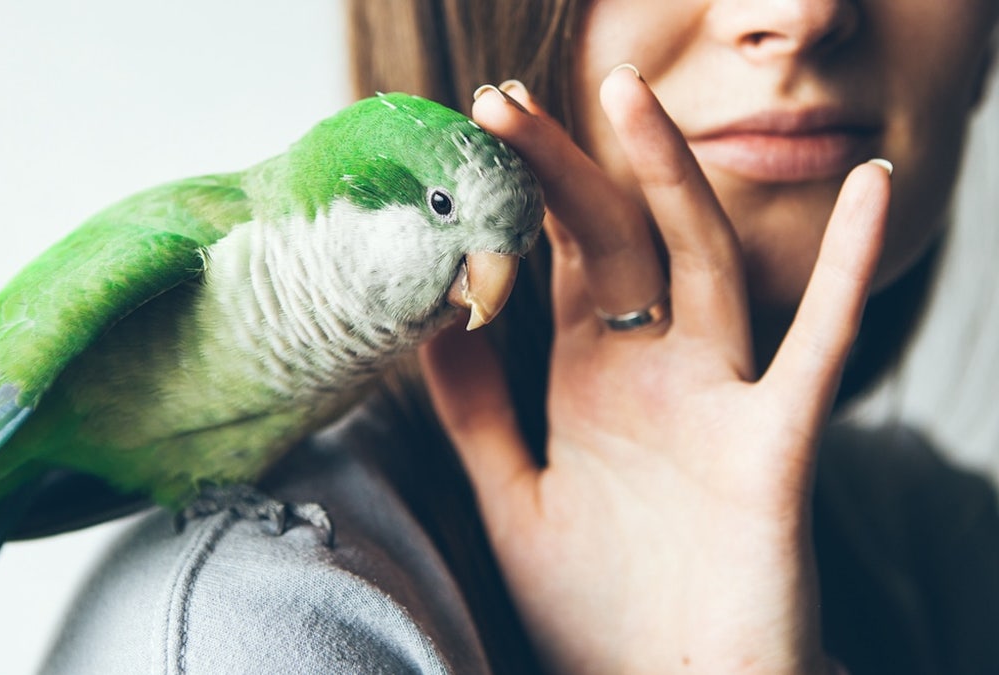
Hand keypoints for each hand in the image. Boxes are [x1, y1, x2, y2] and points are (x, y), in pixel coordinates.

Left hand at [419, 67, 889, 672]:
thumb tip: (435, 326)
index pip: (557, 264)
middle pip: (611, 243)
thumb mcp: (518, 502)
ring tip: (625, 94)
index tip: (467, 143)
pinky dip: (851, 271)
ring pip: (701, 263)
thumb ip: (481, 418)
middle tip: (500, 103)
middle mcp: (655, 374)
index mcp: (593, 384)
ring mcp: (718, 399)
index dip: (516, 204)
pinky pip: (819, 349)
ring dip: (667, 178)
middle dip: (561, 170)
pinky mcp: (774, 445)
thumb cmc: (600, 611)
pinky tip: (871, 193)